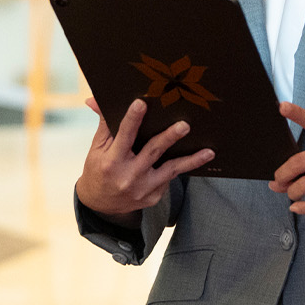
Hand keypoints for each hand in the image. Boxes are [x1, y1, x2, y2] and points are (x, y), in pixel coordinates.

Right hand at [74, 97, 214, 225]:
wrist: (100, 205)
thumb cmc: (98, 170)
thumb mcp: (97, 148)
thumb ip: (104, 124)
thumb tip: (95, 99)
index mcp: (112, 161)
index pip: (124, 136)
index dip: (132, 120)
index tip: (141, 103)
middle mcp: (128, 176)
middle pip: (152, 152)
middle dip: (170, 137)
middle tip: (185, 125)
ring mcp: (142, 189)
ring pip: (170, 171)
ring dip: (191, 161)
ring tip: (208, 152)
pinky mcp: (153, 197)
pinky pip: (169, 178)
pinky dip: (180, 168)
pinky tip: (196, 159)